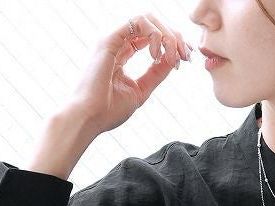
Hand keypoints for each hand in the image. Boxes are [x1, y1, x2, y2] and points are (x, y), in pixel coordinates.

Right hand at [64, 13, 191, 137]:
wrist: (89, 118)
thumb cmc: (108, 110)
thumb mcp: (141, 90)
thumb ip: (156, 74)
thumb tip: (174, 59)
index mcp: (122, 54)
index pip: (152, 37)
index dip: (173, 44)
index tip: (186, 59)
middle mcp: (117, 43)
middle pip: (153, 25)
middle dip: (175, 37)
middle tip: (186, 55)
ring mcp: (113, 39)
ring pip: (148, 19)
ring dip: (167, 35)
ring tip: (171, 56)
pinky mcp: (110, 39)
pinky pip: (139, 23)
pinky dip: (155, 35)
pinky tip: (156, 55)